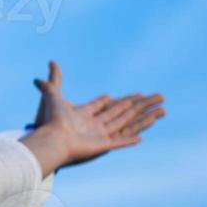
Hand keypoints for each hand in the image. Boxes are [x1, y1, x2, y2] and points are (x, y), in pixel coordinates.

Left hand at [24, 60, 165, 172]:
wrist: (50, 139)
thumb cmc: (49, 121)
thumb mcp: (52, 95)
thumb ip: (53, 80)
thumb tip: (51, 61)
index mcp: (84, 115)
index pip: (105, 106)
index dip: (118, 101)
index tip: (133, 96)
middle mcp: (94, 126)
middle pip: (121, 113)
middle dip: (138, 105)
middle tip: (155, 98)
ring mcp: (98, 136)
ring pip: (125, 124)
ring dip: (141, 119)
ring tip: (157, 113)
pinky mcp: (101, 145)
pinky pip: (119, 142)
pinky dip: (129, 140)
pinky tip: (141, 138)